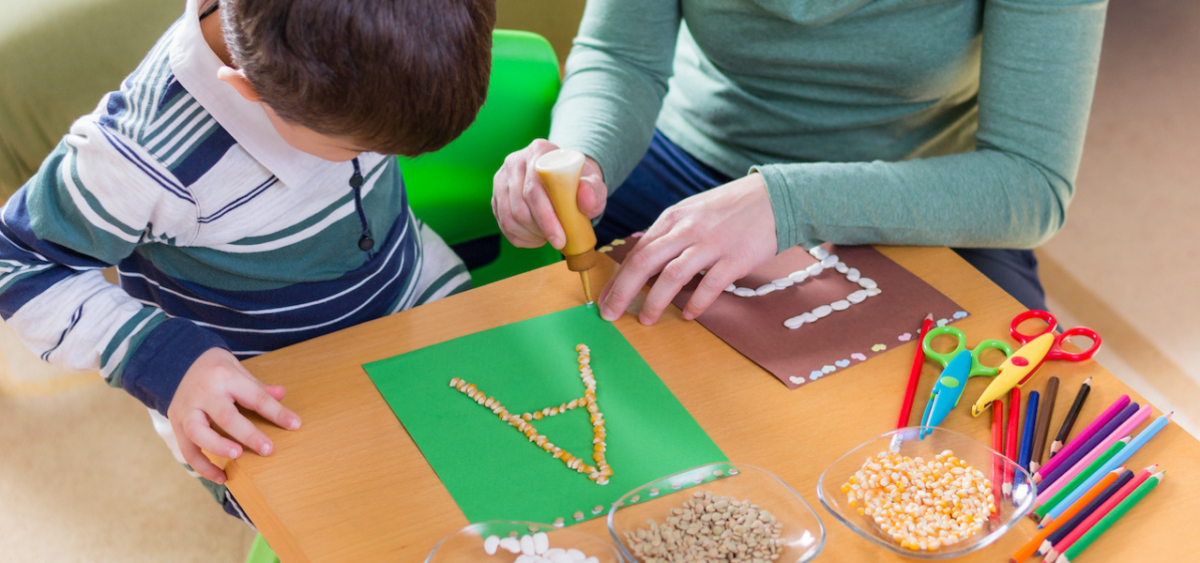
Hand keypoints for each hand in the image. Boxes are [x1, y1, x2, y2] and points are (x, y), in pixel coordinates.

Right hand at [166, 348, 300, 483]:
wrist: (177, 363)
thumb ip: (258, 386)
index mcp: (226, 377)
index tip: (295, 424)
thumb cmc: (215, 369)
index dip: (276, 412)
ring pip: (198, 432)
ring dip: (219, 447)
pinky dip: (202, 466)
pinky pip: (187, 450)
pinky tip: (221, 477)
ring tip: (238, 456)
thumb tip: (282, 394)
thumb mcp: (238, 369)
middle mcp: (204, 393)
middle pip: (225, 416)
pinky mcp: (176, 423)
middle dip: (248, 434)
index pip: (255, 396)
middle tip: (268, 449)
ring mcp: (187, 409)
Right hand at [492, 139, 606, 248]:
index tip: (560, 239)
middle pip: (519, 206)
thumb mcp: (593, 182)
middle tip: (558, 241)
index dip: (546, 218)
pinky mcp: (497, 196)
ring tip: (548, 238)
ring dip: (529, 235)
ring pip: (508, 217)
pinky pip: (503, 224)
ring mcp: (502, 179)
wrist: (566, 178)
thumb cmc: (579, 181)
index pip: (534, 189)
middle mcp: (515, 161)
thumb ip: (593, 189)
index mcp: (538, 151)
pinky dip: (520, 238)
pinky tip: (537, 239)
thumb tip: (586, 200)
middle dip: (539, 230)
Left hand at [598, 174, 777, 324]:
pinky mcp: (735, 258)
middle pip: (645, 262)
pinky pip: (710, 285)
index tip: (605, 300)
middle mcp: (687, 229)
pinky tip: (689, 315)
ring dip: (656, 300)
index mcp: (672, 219)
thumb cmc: (729, 209)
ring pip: (672, 274)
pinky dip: (697, 302)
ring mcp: (711, 244)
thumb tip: (645, 266)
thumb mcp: (692, 213)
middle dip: (623, 291)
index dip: (618, 279)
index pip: (637, 252)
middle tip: (611, 314)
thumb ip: (669, 237)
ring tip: (646, 319)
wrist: (773, 197)